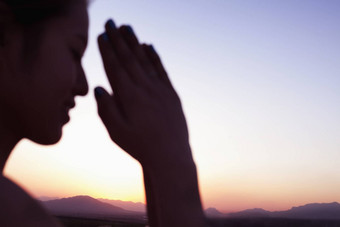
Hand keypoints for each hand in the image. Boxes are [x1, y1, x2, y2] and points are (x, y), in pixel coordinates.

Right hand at [95, 19, 192, 167]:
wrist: (171, 156)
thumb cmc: (140, 146)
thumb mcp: (117, 133)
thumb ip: (107, 109)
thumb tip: (100, 87)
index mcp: (130, 98)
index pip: (116, 68)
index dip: (108, 51)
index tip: (102, 35)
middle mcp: (146, 89)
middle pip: (129, 59)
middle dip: (118, 39)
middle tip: (111, 22)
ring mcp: (160, 89)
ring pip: (145, 60)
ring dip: (135, 42)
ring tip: (127, 27)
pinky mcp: (171, 93)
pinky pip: (161, 70)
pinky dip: (154, 56)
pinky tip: (148, 46)